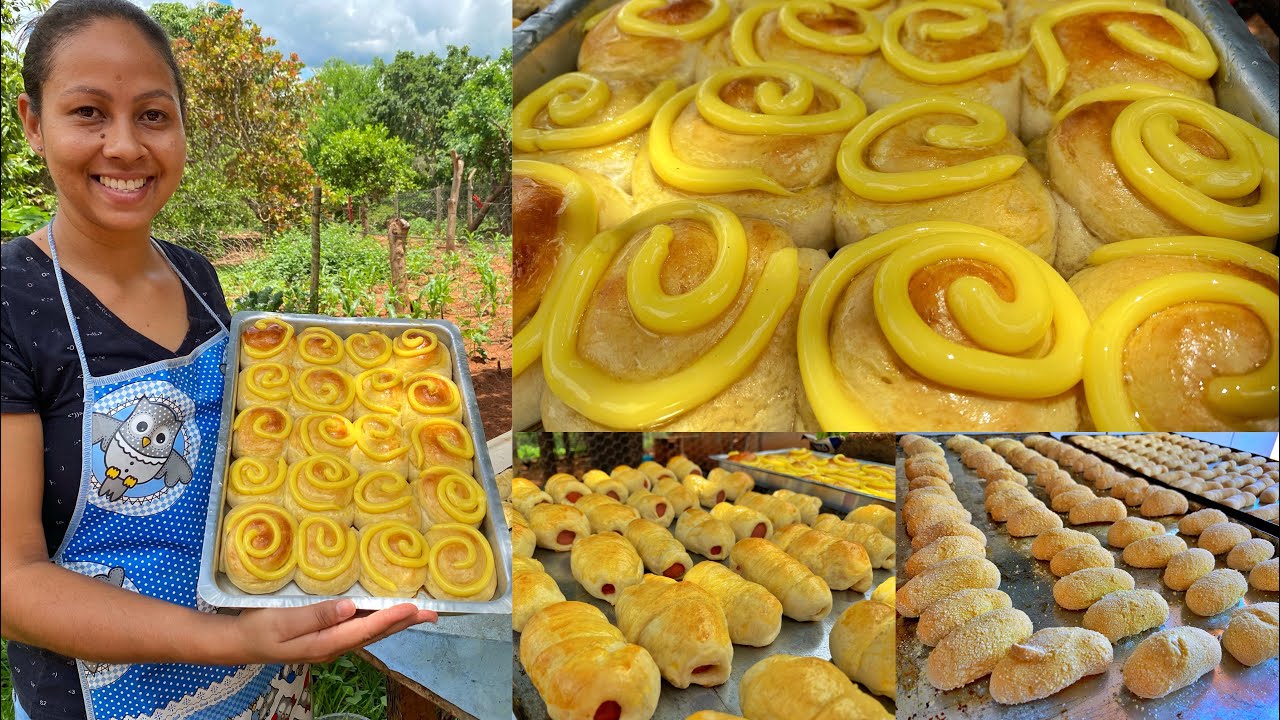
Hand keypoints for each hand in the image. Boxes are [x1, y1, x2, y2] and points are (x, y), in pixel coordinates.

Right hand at [230, 600, 436, 663]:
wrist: (239, 643)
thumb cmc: (258, 629)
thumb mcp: (283, 621)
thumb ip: (317, 615)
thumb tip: (350, 608)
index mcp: (324, 643)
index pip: (365, 629)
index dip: (390, 618)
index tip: (412, 608)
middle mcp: (333, 646)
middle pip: (375, 633)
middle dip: (404, 623)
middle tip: (432, 614)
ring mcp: (331, 643)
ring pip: (370, 632)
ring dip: (395, 622)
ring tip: (419, 613)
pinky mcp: (327, 637)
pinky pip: (359, 629)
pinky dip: (378, 620)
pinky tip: (386, 613)